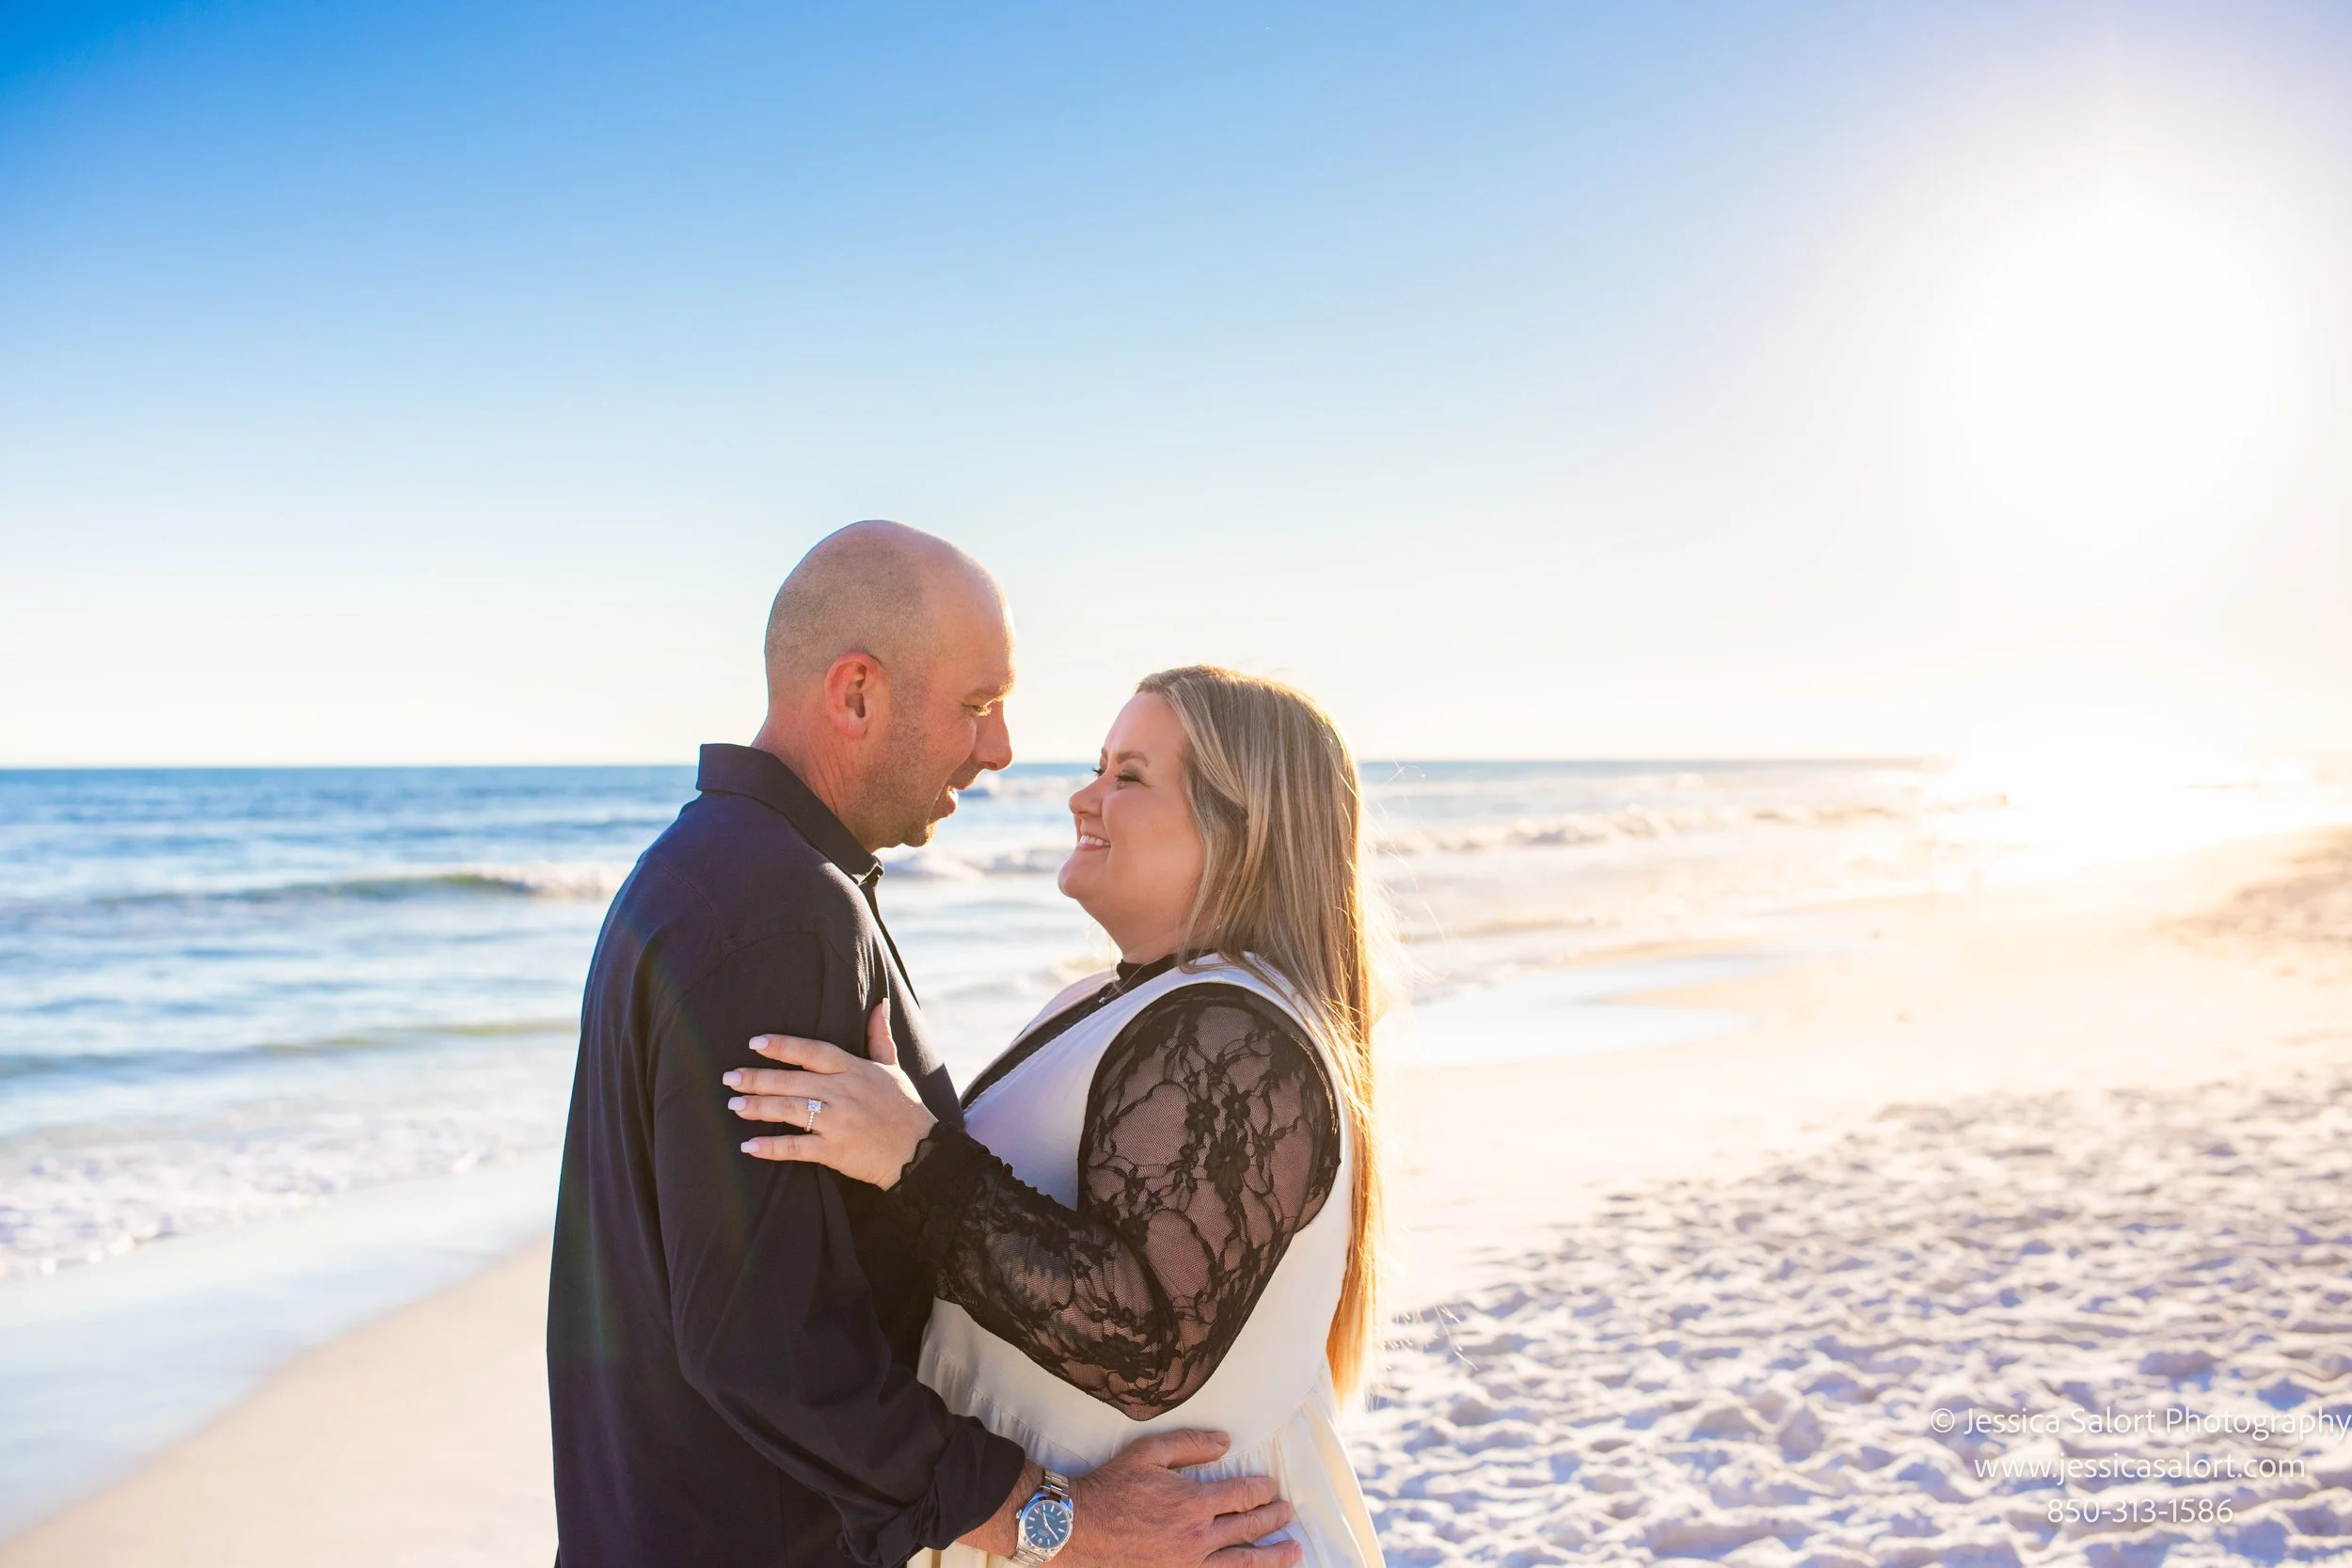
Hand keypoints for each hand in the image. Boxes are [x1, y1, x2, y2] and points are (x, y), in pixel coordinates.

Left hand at [726, 1004, 937, 1187]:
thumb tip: (881, 1003)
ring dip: (758, 1108)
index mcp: (855, 1069)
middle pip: (793, 1081)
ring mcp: (839, 1122)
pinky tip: (749, 1146)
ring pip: (790, 1110)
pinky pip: (797, 1147)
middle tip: (729, 1077)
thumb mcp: (893, 1068)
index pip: (814, 1052)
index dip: (784, 1046)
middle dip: (758, 1079)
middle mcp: (844, 1092)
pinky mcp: (836, 1151)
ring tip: (733, 1106)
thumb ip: (879, 1037)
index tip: (755, 1042)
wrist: (920, 1151)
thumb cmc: (904, 1107)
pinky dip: (772, 1147)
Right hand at [1062, 1432, 1300, 1567]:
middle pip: (1249, 1528)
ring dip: (1272, 1556)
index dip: (1262, 1490)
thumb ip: (1190, 1444)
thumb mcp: (1148, 1452)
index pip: (1243, 1495)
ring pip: (1243, 1562)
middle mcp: (1198, 1536)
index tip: (1271, 1486)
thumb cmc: (1111, 1487)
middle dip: (1273, 1519)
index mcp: (1194, 1502)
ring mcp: (1189, 1564)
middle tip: (1287, 1512)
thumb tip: (1225, 1442)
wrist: (1078, 1529)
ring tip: (1293, 1551)